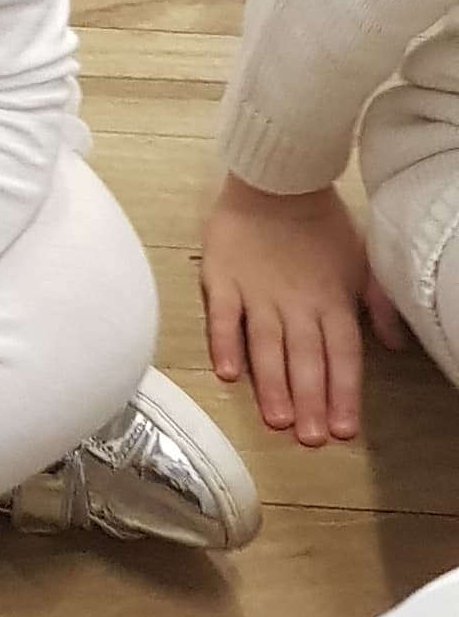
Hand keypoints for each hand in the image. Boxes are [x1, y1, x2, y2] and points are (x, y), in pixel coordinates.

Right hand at [199, 170, 405, 443]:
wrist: (274, 178)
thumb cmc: (321, 223)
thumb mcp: (362, 261)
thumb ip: (377, 304)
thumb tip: (395, 344)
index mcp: (331, 300)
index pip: (342, 354)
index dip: (344, 392)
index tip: (345, 429)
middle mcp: (297, 303)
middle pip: (305, 358)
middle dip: (310, 400)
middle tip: (311, 438)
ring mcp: (257, 293)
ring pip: (267, 345)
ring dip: (272, 384)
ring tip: (278, 419)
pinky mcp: (223, 279)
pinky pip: (223, 317)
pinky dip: (225, 344)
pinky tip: (227, 373)